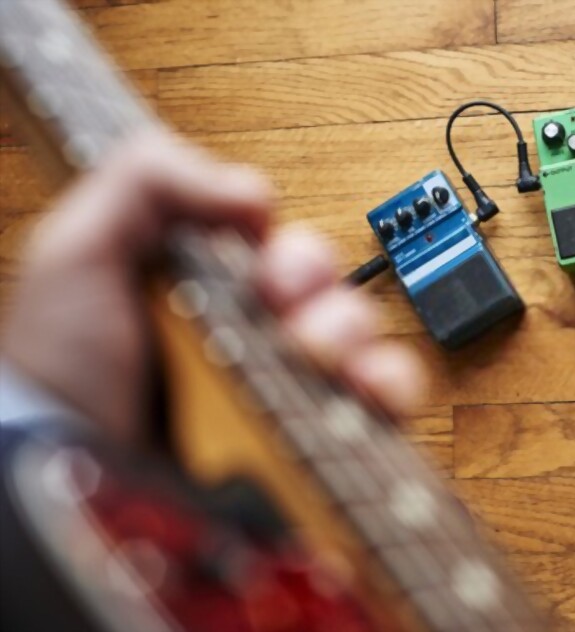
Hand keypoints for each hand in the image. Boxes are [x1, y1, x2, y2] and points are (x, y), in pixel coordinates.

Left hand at [1, 131, 423, 444]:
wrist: (75, 470)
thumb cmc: (63, 369)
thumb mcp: (79, 249)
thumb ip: (149, 180)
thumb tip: (257, 193)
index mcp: (220, 292)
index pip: (290, 251)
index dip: (290, 252)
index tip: (265, 270)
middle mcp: (262, 340)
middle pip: (334, 288)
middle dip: (314, 286)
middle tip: (279, 307)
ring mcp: (292, 392)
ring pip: (366, 338)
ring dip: (348, 331)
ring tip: (310, 354)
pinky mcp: (319, 444)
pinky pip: (386, 403)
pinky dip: (389, 384)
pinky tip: (361, 384)